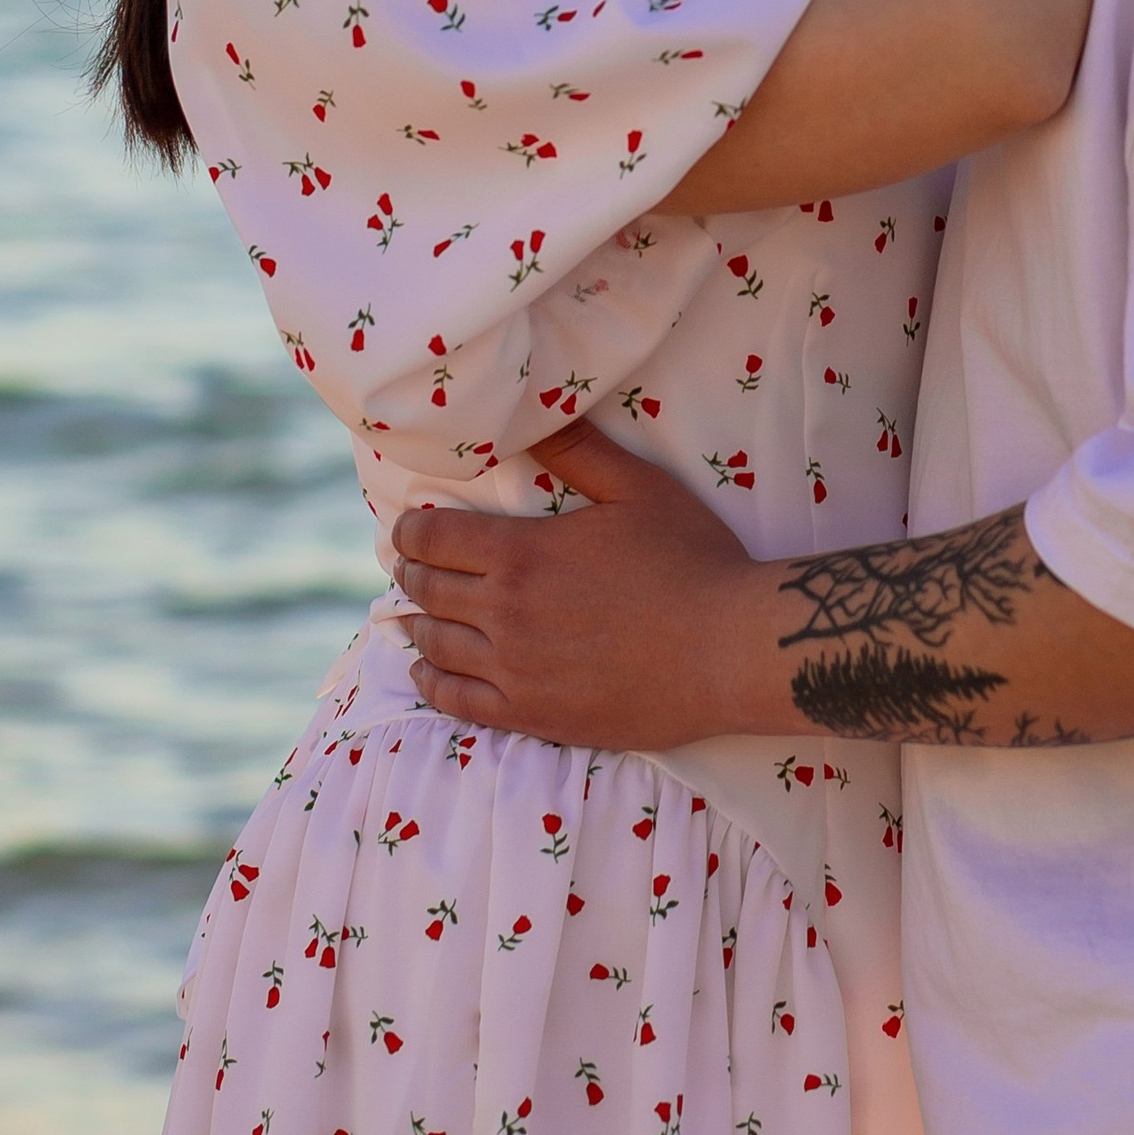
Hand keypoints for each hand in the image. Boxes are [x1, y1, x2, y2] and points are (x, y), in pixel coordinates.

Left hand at [392, 424, 751, 747]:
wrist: (727, 650)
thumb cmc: (690, 560)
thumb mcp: (638, 488)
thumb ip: (578, 452)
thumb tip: (531, 418)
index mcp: (523, 554)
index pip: (437, 540)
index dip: (412, 533)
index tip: (405, 530)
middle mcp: (506, 613)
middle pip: (431, 591)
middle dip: (413, 574)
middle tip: (406, 568)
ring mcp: (516, 671)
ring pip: (439, 647)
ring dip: (417, 627)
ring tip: (411, 618)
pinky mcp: (535, 716)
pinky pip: (461, 704)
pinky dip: (433, 685)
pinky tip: (426, 675)